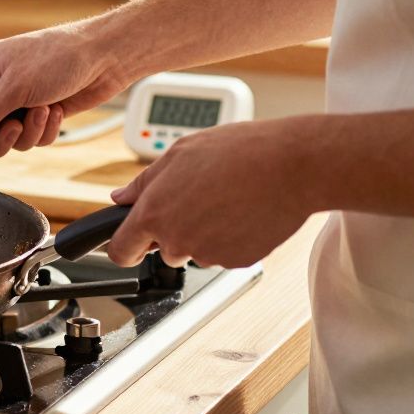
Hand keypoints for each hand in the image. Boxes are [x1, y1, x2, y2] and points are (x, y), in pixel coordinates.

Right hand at [0, 23, 129, 156]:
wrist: (106, 56)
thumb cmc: (59, 56)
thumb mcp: (14, 88)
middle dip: (3, 135)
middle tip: (16, 127)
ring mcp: (20, 102)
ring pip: (10, 139)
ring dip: (29, 131)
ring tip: (45, 110)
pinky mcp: (41, 114)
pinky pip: (33, 138)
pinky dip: (46, 130)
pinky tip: (57, 110)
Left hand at [107, 119, 315, 267]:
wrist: (292, 165)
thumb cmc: (238, 152)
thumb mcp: (179, 153)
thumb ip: (143, 182)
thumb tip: (121, 198)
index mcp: (154, 213)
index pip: (121, 251)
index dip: (124, 248)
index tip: (129, 246)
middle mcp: (177, 239)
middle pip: (164, 250)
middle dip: (175, 231)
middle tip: (201, 199)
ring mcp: (207, 253)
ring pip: (196, 251)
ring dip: (204, 233)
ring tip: (227, 199)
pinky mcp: (236, 261)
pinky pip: (224, 254)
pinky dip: (231, 239)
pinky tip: (243, 212)